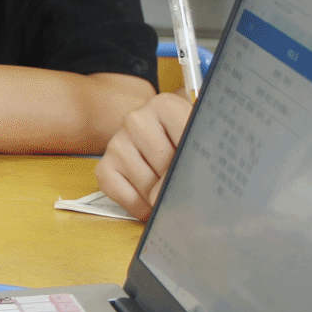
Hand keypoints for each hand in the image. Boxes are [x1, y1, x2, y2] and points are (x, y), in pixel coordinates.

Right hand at [94, 92, 193, 218]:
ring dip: (158, 196)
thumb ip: (201, 155)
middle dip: (179, 183)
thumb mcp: (200, 138)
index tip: (206, 177)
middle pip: (165, 167)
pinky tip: (149, 201)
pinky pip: (122, 194)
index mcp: (165, 106)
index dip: (198, 165)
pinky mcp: (104, 166)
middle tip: (188, 185)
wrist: (158, 138)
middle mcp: (135, 120)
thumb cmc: (183, 141)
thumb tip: (187, 191)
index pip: (187, 140)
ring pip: (146, 185)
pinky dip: (138, 205)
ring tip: (167, 190)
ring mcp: (117, 142)